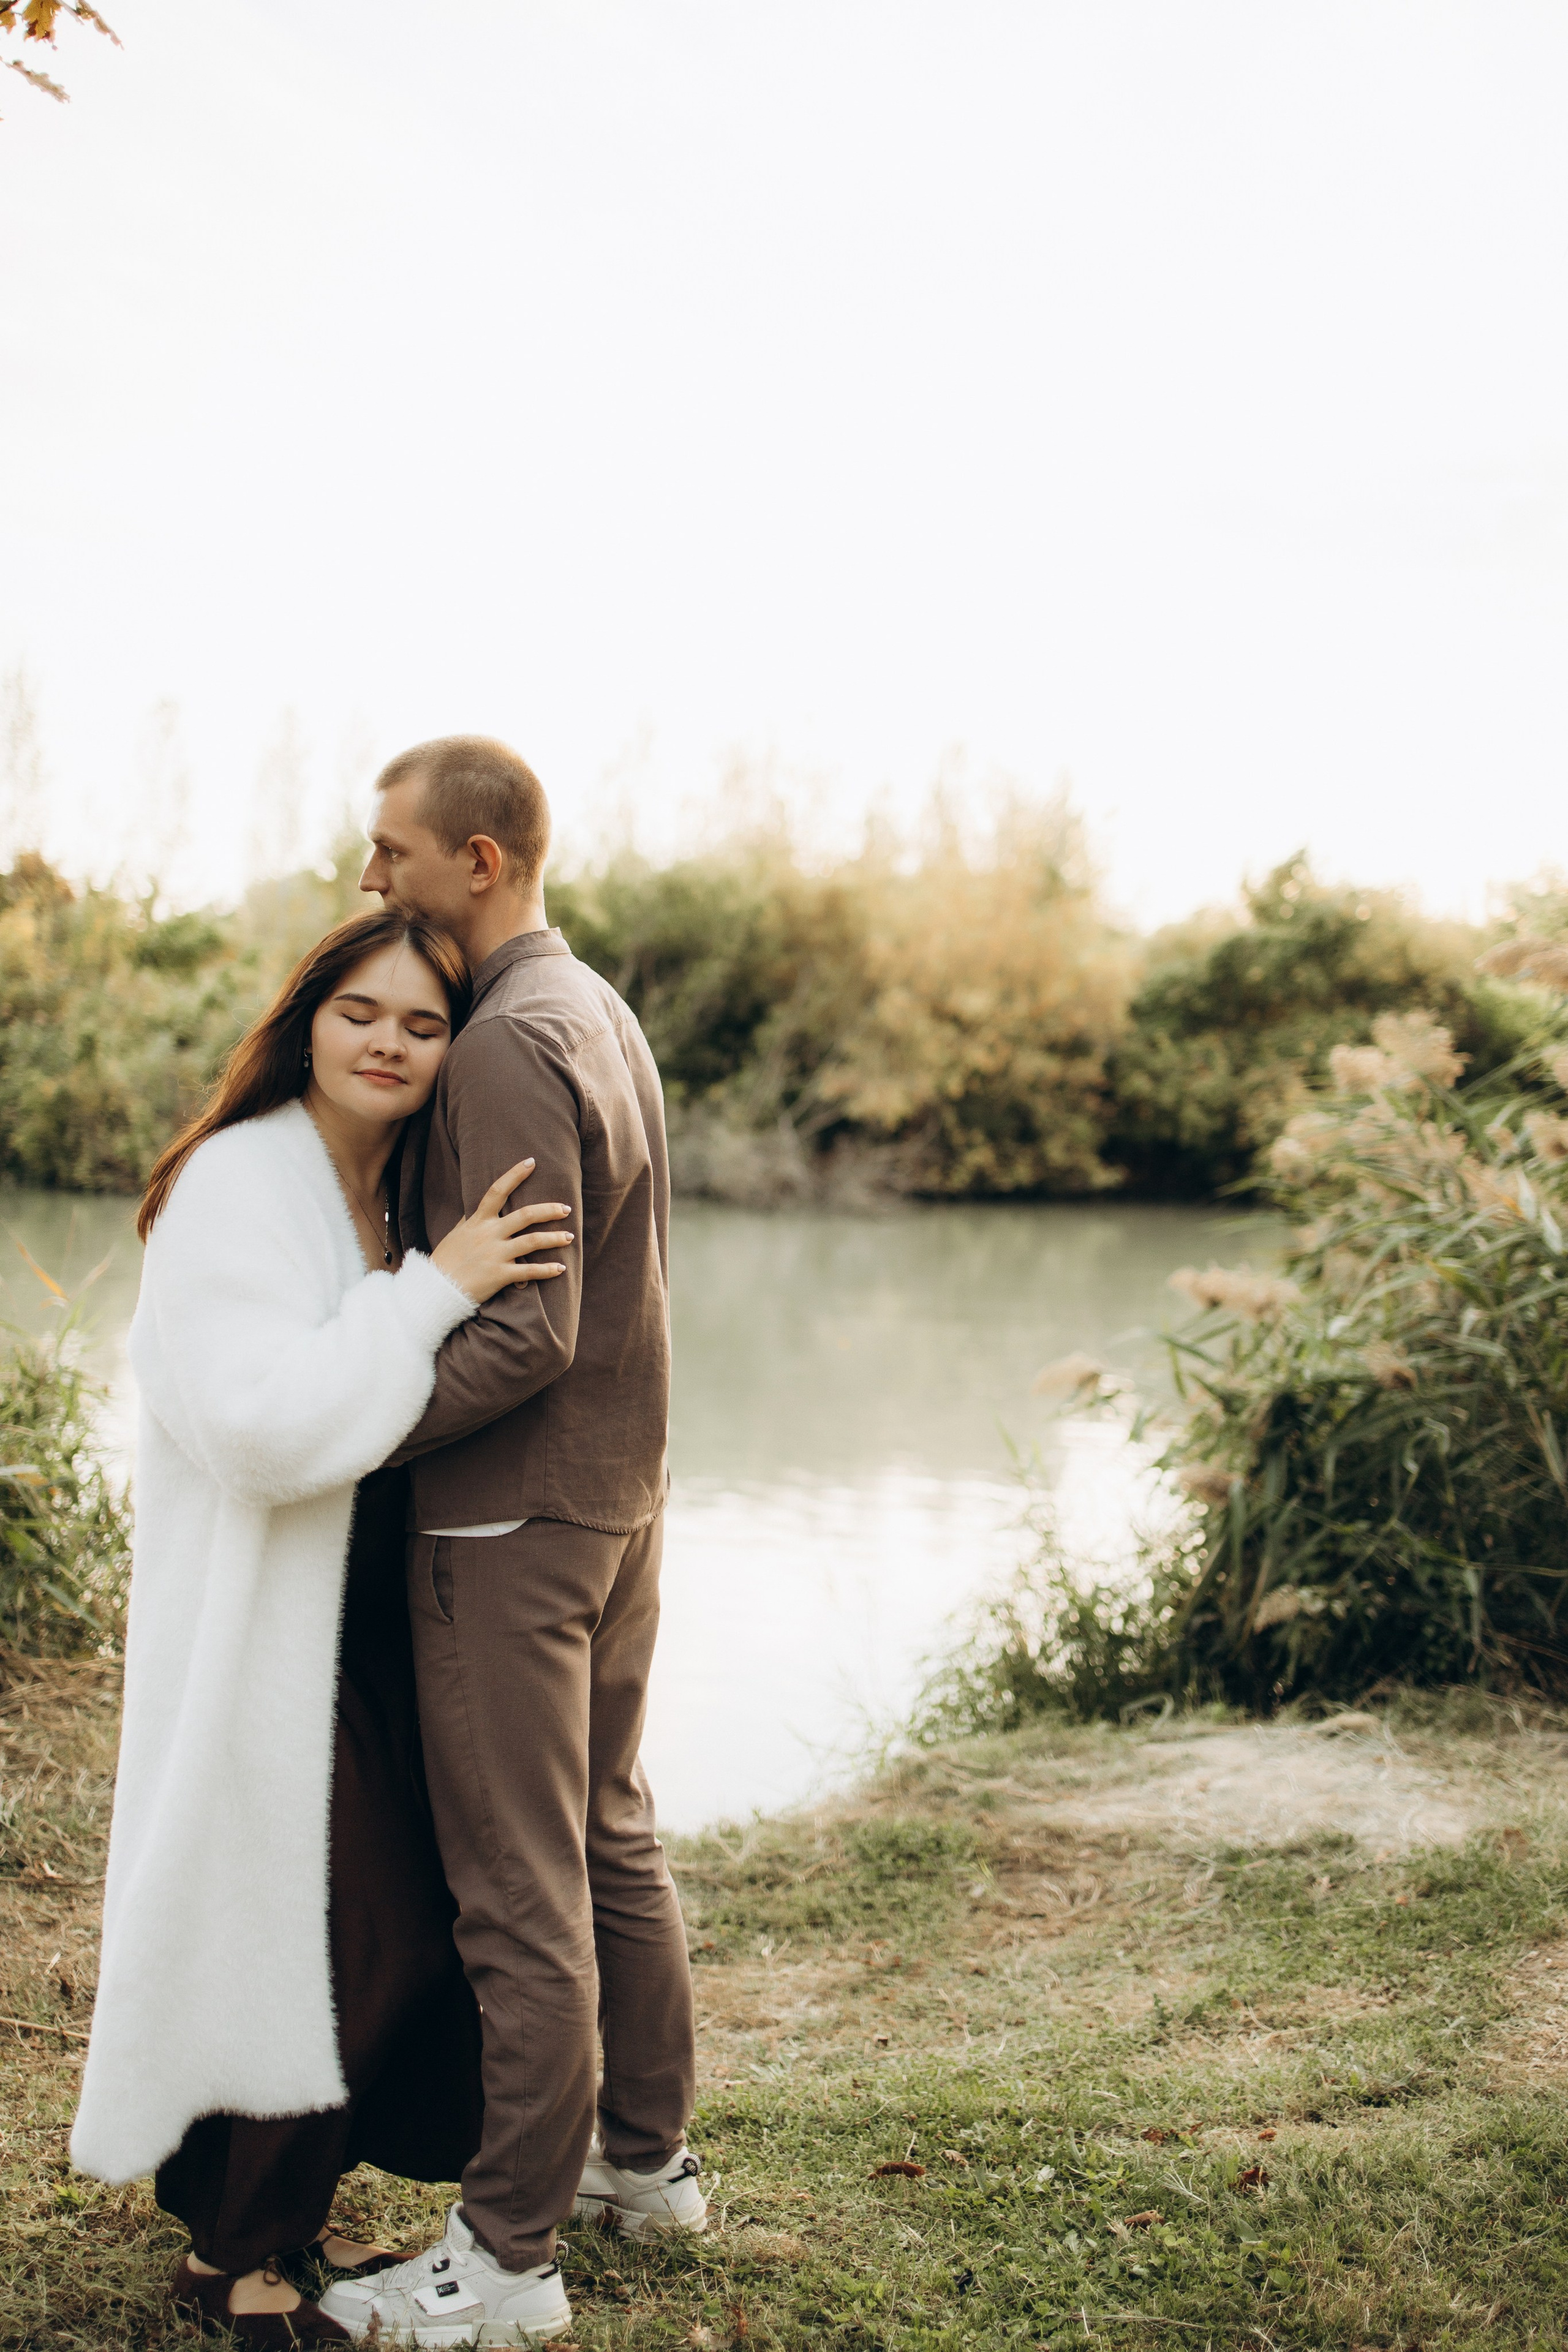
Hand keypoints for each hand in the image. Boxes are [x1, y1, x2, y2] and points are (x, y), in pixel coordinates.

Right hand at [430, 1157, 573, 1305]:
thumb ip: (469, 1220)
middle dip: (549, 1210)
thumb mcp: (456, 1234)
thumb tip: (474, 1208)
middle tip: (566, 1209)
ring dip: (554, 1238)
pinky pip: (530, 1271)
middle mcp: (489, 1234)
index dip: (515, 1175)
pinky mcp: (501, 1275)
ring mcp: (496, 1254)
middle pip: (525, 1215)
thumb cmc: (445, 1260)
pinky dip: (547, 1270)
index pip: (497, 1191)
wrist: (436, 1288)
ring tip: (570, 1237)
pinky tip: (561, 1269)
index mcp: (478, 1221)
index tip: (531, 1162)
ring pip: (532, 1241)